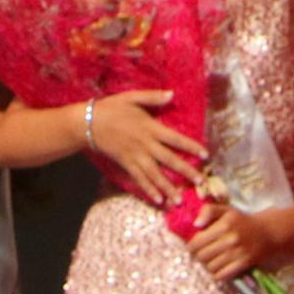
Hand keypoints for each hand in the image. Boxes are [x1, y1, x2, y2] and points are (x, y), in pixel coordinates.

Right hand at [82, 90, 207, 204]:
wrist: (88, 123)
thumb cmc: (111, 108)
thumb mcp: (132, 97)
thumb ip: (152, 97)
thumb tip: (172, 94)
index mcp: (150, 127)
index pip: (175, 138)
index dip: (191, 146)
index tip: (205, 154)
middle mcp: (145, 144)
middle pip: (169, 160)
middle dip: (186, 172)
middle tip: (200, 183)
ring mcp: (135, 156)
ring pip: (155, 174)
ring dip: (168, 187)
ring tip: (179, 200)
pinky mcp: (125, 163)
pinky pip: (139, 179)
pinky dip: (149, 190)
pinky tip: (158, 200)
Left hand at [182, 200, 275, 282]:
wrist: (266, 233)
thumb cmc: (241, 221)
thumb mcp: (225, 210)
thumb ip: (208, 211)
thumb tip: (196, 224)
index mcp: (224, 225)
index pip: (196, 242)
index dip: (191, 246)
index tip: (194, 246)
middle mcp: (230, 239)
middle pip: (202, 256)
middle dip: (198, 256)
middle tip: (202, 253)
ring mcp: (237, 253)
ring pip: (210, 267)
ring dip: (207, 265)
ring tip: (211, 259)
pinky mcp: (243, 264)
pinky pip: (222, 276)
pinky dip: (217, 274)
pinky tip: (219, 267)